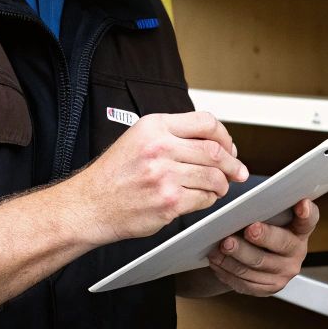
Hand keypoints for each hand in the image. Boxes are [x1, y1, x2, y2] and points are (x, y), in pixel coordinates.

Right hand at [68, 111, 246, 243]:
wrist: (90, 205)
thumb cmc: (114, 175)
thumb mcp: (139, 139)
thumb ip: (173, 135)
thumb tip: (214, 142)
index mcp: (154, 127)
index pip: (206, 123)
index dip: (225, 136)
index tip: (230, 147)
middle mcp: (160, 148)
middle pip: (215, 151)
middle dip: (232, 164)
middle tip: (237, 171)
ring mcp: (164, 176)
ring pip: (214, 177)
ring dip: (222, 184)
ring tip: (219, 187)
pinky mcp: (168, 201)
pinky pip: (204, 198)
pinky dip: (209, 200)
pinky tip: (202, 198)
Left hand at [205, 198, 317, 295]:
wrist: (253, 258)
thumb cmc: (259, 229)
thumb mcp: (265, 217)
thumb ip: (262, 209)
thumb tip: (242, 203)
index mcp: (300, 230)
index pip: (308, 220)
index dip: (307, 212)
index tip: (302, 204)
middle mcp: (297, 252)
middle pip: (281, 244)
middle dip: (264, 236)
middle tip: (249, 230)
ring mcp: (284, 272)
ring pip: (258, 264)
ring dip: (237, 255)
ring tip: (222, 246)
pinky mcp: (269, 288)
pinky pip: (247, 281)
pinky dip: (229, 270)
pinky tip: (218, 261)